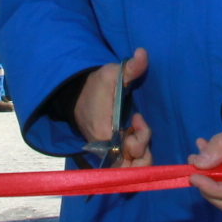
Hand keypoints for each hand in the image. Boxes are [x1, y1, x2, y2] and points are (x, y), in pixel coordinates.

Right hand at [76, 49, 150, 166]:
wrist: (77, 95)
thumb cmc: (96, 85)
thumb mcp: (113, 73)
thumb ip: (130, 67)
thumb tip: (143, 53)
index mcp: (104, 133)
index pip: (129, 151)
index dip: (141, 138)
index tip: (138, 119)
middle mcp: (104, 149)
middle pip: (131, 166)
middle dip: (143, 150)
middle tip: (140, 129)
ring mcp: (105, 154)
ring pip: (129, 169)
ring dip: (140, 154)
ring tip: (138, 134)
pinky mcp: (107, 154)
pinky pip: (124, 165)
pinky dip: (133, 157)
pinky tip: (134, 138)